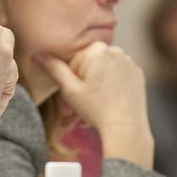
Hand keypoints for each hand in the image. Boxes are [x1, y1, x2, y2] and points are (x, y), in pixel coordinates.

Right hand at [37, 42, 153, 167]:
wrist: (126, 127)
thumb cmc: (96, 109)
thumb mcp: (69, 89)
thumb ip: (53, 69)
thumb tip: (39, 54)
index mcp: (97, 49)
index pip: (73, 62)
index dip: (69, 82)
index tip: (69, 98)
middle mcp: (115, 51)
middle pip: (89, 68)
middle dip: (81, 88)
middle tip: (75, 110)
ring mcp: (129, 62)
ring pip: (103, 74)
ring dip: (94, 90)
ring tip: (90, 111)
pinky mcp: (138, 75)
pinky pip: (118, 78)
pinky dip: (110, 89)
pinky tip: (107, 105)